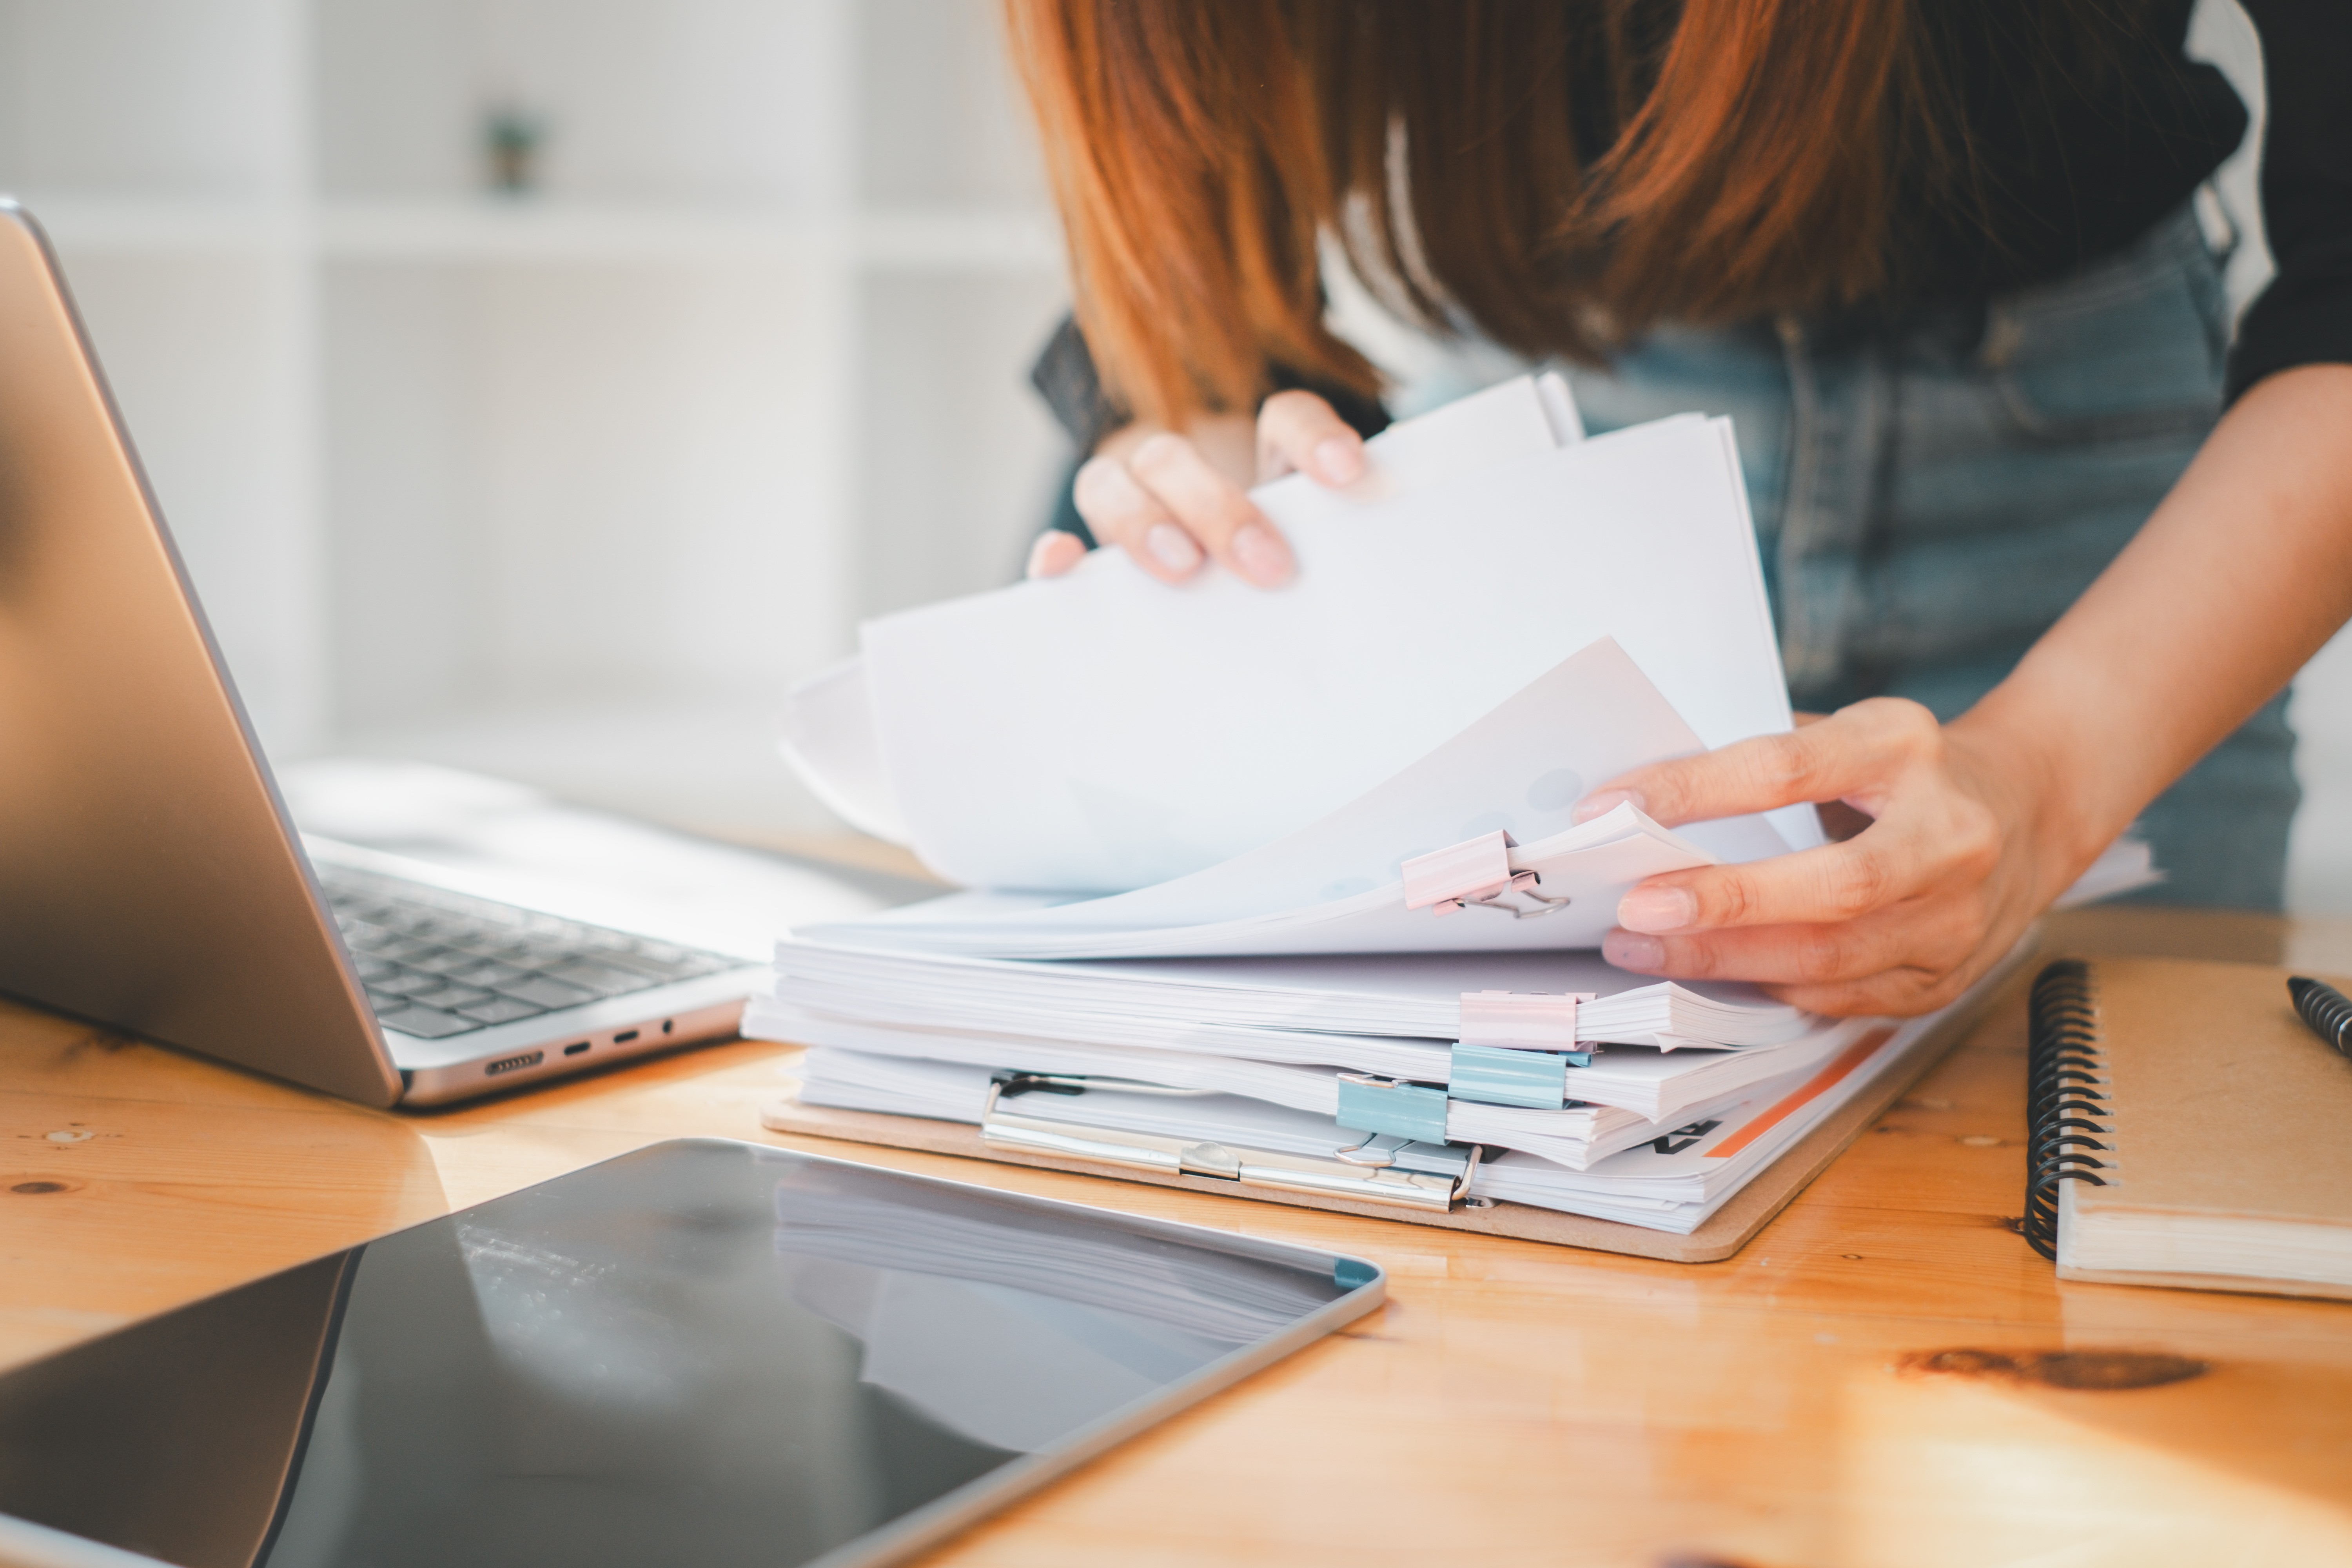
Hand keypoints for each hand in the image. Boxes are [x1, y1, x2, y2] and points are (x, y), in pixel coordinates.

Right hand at [1024, 390, 1367, 586]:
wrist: (1211, 605)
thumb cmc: (1275, 573)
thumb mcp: (1309, 552)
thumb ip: (1328, 547)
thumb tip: (1372, 559)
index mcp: (1252, 456)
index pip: (1283, 419)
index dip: (1312, 438)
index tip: (1346, 473)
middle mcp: (1181, 472)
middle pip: (1177, 456)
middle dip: (1221, 508)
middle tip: (1269, 566)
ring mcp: (1125, 508)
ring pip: (1111, 482)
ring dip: (1143, 521)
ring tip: (1183, 568)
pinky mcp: (1090, 557)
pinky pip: (1058, 548)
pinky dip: (1056, 556)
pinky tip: (1063, 565)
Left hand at [1575, 698, 2087, 1016]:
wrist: (2030, 806)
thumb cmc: (1909, 767)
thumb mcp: (1852, 732)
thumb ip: (1767, 761)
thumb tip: (1644, 803)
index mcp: (1905, 749)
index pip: (1787, 768)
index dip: (1695, 789)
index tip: (1614, 806)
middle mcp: (1946, 835)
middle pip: (1831, 886)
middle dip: (1723, 904)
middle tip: (1632, 912)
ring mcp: (1959, 915)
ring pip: (1833, 958)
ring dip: (1727, 961)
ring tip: (1644, 951)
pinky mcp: (1949, 973)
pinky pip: (1846, 997)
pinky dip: (1773, 988)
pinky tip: (1717, 975)